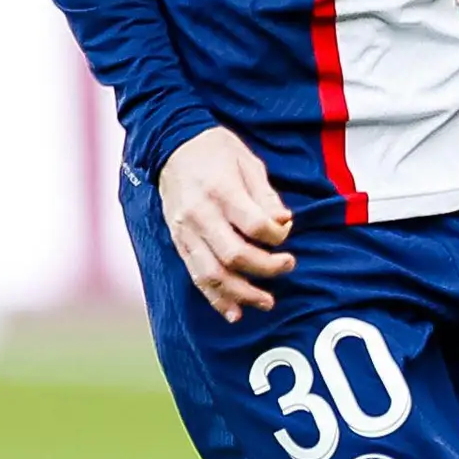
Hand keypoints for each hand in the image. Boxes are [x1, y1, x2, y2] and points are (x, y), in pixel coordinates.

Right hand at [158, 127, 293, 322]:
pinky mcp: (178, 242)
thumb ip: (266, 195)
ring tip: (266, 302)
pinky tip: (234, 312)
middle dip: (265, 268)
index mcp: (220, 190)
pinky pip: (196, 276)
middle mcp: (200, 215)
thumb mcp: (248, 161)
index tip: (286, 234)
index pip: (254, 225)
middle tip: (288, 266)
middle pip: (234, 255)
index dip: (277, 236)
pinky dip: (215, 298)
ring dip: (242, 293)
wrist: (171, 145)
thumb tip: (284, 223)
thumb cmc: (216, 151)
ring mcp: (185, 231)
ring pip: (213, 273)